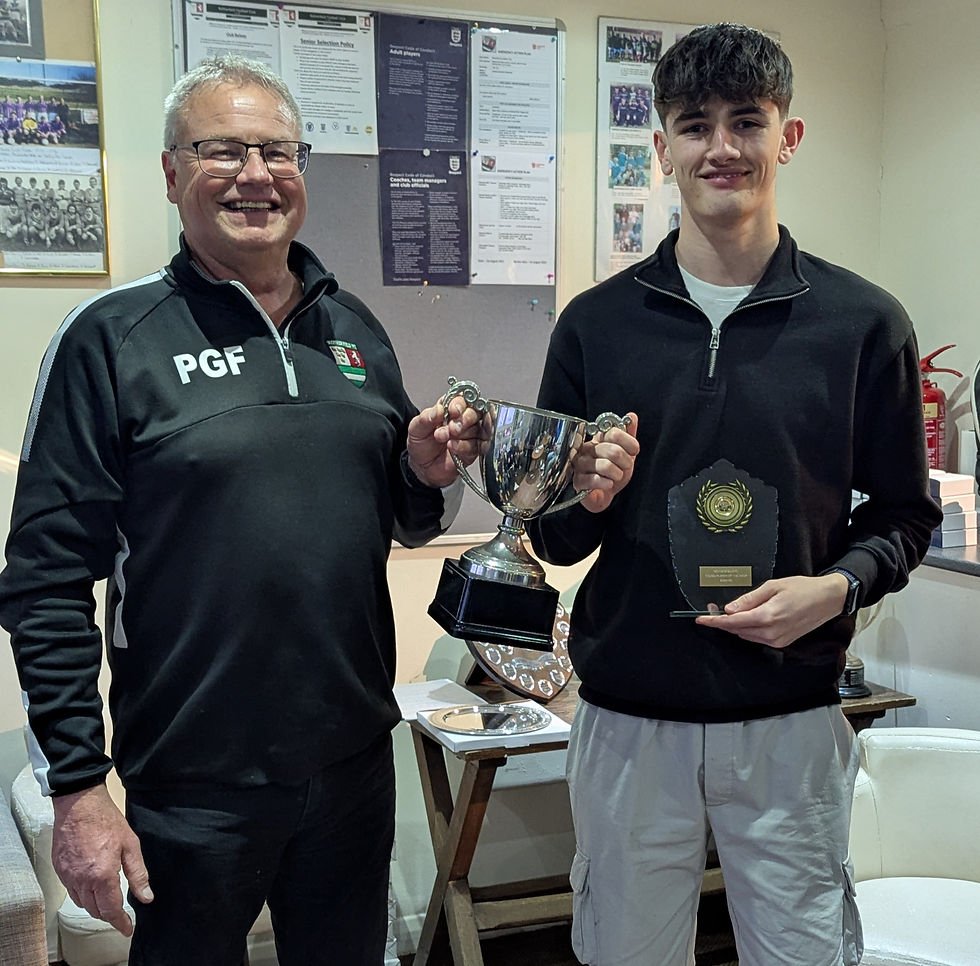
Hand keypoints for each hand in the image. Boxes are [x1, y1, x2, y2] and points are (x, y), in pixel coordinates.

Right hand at [52, 784, 152, 936]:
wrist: (80, 805)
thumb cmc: (107, 821)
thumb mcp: (131, 845)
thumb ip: (138, 874)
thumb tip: (146, 896)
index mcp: (102, 875)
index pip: (111, 910)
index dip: (120, 922)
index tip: (127, 928)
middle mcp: (82, 880)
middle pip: (95, 910)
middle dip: (109, 914)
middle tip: (120, 912)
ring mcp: (68, 876)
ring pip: (82, 903)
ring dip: (95, 905)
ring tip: (107, 899)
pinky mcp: (59, 870)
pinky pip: (71, 891)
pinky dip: (82, 894)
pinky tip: (92, 885)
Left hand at [406, 394, 486, 487]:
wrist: (422, 468)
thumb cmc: (421, 445)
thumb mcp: (416, 429)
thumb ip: (426, 418)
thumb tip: (438, 409)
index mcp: (448, 409)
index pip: (461, 399)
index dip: (460, 403)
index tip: (452, 410)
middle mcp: (461, 419)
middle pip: (475, 412)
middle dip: (464, 419)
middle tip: (451, 427)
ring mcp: (468, 435)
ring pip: (477, 428)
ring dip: (461, 434)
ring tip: (445, 439)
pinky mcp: (472, 450)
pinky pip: (476, 445)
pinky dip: (463, 446)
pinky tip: (452, 447)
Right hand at [572, 412, 639, 512]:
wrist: (605, 495)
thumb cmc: (613, 473)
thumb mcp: (626, 453)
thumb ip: (629, 435)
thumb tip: (632, 415)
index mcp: (598, 439)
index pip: (614, 432)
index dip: (629, 443)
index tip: (634, 451)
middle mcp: (587, 449)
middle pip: (613, 450)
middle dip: (626, 462)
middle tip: (625, 468)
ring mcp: (580, 464)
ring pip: (605, 465)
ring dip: (617, 474)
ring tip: (616, 477)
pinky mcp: (578, 481)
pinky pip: (595, 479)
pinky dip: (607, 483)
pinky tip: (608, 484)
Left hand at [694, 573, 848, 647]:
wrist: (828, 599)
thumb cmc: (803, 589)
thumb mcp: (772, 586)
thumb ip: (749, 599)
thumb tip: (730, 609)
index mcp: (768, 617)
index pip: (733, 622)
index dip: (715, 621)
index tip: (701, 619)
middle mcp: (772, 633)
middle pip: (737, 630)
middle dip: (722, 621)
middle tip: (712, 609)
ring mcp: (778, 640)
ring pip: (746, 636)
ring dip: (734, 626)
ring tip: (727, 612)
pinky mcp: (782, 642)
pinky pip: (757, 638)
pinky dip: (747, 630)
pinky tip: (745, 619)